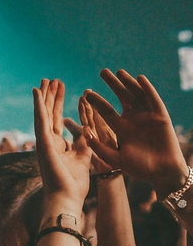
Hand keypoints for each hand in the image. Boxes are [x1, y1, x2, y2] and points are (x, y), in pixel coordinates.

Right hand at [33, 79, 90, 211]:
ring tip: (46, 80)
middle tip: (53, 80)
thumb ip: (84, 144)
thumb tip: (88, 131)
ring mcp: (44, 142)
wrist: (66, 198)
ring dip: (44, 97)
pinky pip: (40, 120)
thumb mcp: (83, 158)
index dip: (59, 105)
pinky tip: (37, 90)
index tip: (62, 90)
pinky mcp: (43, 143)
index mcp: (57, 146)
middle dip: (51, 98)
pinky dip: (38, 104)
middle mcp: (48, 142)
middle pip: (49, 115)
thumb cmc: (73, 185)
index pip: (57, 121)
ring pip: (43, 114)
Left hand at [84, 69, 187, 197]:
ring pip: (136, 95)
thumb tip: (84, 132)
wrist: (161, 173)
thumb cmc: (138, 168)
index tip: (85, 93)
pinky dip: (147, 89)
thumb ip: (99, 148)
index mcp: (120, 128)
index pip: (106, 111)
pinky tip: (139, 79)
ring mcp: (147, 116)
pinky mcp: (161, 116)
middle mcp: (132, 119)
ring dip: (128, 83)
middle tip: (102, 72)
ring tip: (119, 72)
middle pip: (121, 97)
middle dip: (112, 84)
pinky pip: (153, 100)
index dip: (96, 102)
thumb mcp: (115, 159)